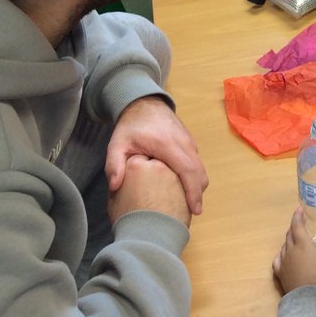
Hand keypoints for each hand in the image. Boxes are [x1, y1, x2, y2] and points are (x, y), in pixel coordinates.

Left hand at [107, 96, 207, 214]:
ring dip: (197, 185)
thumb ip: (114, 164)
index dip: (193, 192)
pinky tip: (183, 186)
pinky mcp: (190, 142)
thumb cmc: (131, 126)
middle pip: (200, 172)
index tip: (194, 210)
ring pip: (201, 168)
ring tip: (186, 203)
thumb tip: (116, 186)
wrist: (144, 104)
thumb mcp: (116, 144)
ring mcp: (190, 142)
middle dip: (198, 193)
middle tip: (189, 212)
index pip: (188, 171)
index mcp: (168, 145)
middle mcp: (185, 144)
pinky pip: (197, 162)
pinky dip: (195, 176)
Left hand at [273, 207, 315, 293]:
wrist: (305, 298)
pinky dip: (281, 254)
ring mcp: (283, 261)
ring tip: (295, 239)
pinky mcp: (279, 272)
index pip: (297, 225)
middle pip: (290, 234)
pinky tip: (283, 255)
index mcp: (302, 244)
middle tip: (300, 224)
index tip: (299, 209)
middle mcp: (290, 250)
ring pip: (284, 246)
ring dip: (289, 240)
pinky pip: (278, 259)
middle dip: (294, 227)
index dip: (297, 216)